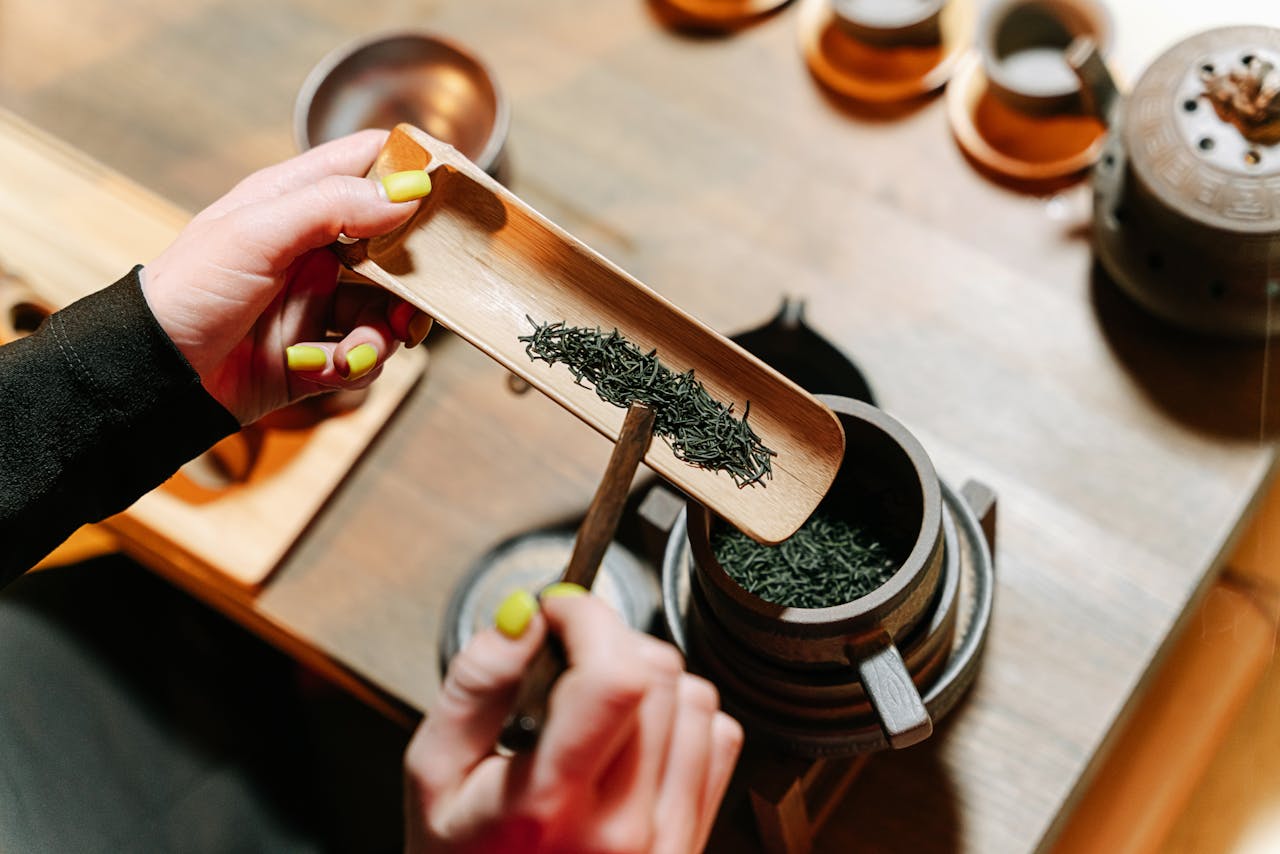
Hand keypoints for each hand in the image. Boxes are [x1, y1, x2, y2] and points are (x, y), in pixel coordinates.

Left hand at [141, 129, 433, 424]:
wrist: (156, 375)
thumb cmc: (188, 289)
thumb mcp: (256, 234)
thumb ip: (332, 206)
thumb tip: (407, 193)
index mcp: (295, 201)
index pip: (367, 164)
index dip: (411, 171)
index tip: (450, 192)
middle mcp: (314, 248)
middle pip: (396, 246)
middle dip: (414, 277)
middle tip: (421, 297)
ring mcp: (318, 300)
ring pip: (387, 310)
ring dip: (382, 333)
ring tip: (358, 350)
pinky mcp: (319, 351)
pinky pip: (366, 355)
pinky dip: (355, 365)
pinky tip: (321, 367)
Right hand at [405, 590, 743, 853]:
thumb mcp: (433, 775)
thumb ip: (476, 687)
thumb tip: (525, 615)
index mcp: (548, 806)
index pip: (614, 680)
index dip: (591, 620)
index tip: (560, 610)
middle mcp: (622, 827)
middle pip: (659, 676)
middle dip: (611, 641)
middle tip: (566, 659)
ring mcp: (668, 838)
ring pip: (697, 698)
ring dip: (648, 678)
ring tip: (595, 705)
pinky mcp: (694, 838)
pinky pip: (719, 739)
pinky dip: (681, 717)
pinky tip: (633, 738)